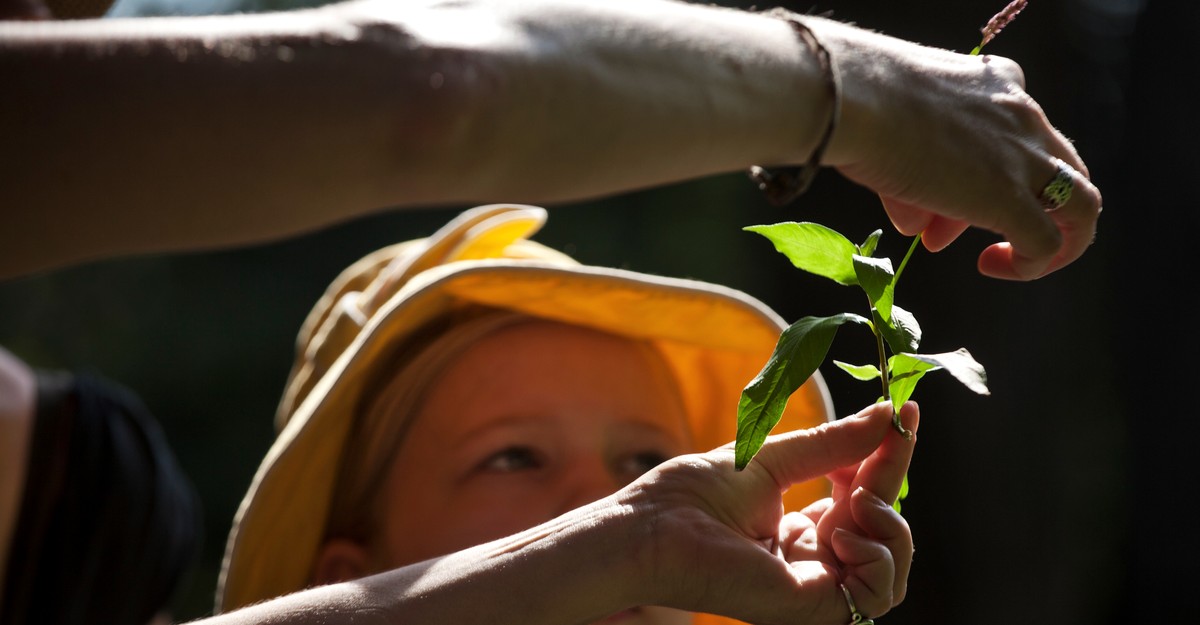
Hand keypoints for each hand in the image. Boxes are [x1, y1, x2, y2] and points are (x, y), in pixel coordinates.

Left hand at [618, 401, 916, 624]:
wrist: (656, 528)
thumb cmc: (696, 494)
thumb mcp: (776, 458)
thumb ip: (832, 445)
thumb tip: (887, 414)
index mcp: (801, 529)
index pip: (864, 494)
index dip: (886, 456)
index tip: (904, 411)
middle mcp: (813, 559)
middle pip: (883, 524)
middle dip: (891, 476)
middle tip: (891, 437)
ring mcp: (815, 585)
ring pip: (892, 564)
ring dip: (893, 524)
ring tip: (856, 496)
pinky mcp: (814, 608)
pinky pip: (878, 595)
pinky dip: (879, 559)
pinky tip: (844, 533)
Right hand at [812, 17, 1100, 280]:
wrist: (856, 100)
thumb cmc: (858, 103)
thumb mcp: (892, 129)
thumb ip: (911, 175)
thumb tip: (915, 222)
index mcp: (996, 82)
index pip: (1009, 132)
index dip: (976, 172)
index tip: (931, 204)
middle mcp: (1022, 115)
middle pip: (1050, 167)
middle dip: (1010, 202)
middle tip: (950, 229)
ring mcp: (1023, 158)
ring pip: (1080, 202)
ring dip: (1058, 234)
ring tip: (1018, 258)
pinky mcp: (1011, 198)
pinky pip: (1046, 242)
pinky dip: (1030, 263)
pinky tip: (993, 267)